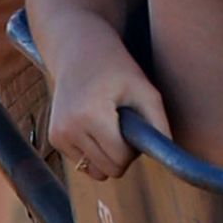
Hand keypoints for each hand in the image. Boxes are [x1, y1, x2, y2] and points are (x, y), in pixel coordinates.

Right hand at [41, 18, 171, 183]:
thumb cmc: (117, 69)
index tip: (134, 124)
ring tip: (111, 125)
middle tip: (125, 124)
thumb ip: (159, 123)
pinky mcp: (54, 138)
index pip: (120, 158)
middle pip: (108, 170)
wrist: (79, 50)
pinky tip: (96, 126)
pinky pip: (83, 164)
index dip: (134, 147)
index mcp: (90, 115)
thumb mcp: (144, 89)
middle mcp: (68, 128)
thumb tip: (168, 156)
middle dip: (122, 154)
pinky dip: (94, 152)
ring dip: (108, 156)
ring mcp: (58, 135)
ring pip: (95, 172)